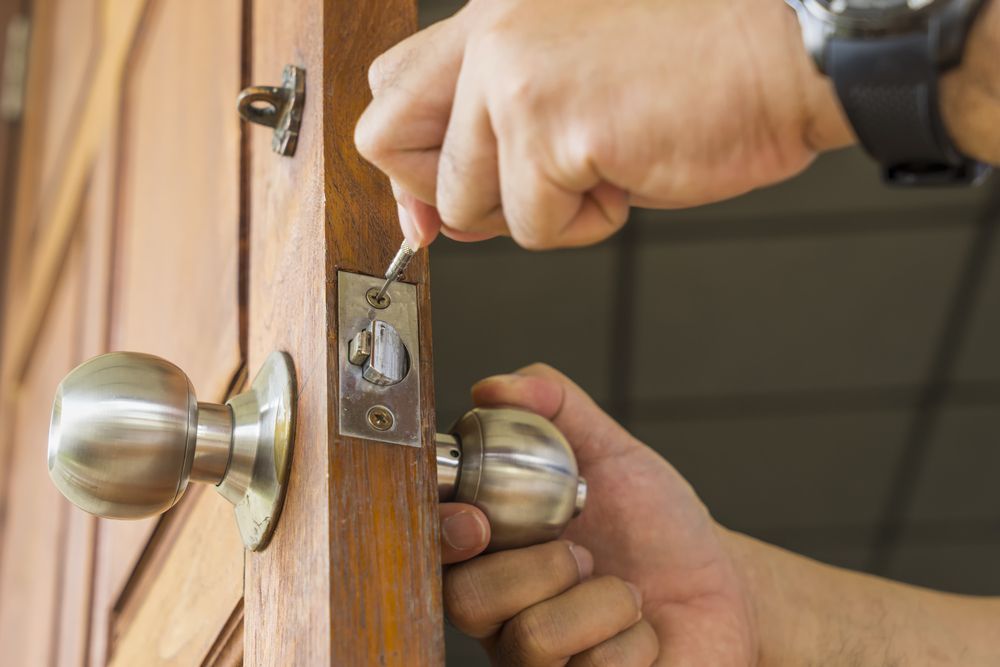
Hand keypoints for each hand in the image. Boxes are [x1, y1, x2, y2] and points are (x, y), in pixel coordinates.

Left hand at [356, 0, 851, 249]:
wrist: (787, 53)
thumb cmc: (698, 65)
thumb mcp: (573, 75)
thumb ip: (497, 127)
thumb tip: (440, 212)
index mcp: (495, 15)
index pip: (392, 86)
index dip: (408, 158)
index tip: (433, 200)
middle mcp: (491, 35)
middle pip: (388, 141)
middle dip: (445, 194)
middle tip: (517, 191)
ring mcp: (515, 78)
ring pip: (466, 202)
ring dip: (537, 210)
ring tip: (605, 164)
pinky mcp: (552, 128)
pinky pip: (531, 227)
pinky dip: (584, 224)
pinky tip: (630, 171)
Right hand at [437, 364, 756, 664]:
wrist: (724, 587)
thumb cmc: (657, 526)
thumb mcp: (612, 453)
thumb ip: (556, 407)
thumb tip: (493, 387)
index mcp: (495, 556)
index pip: (434, 550)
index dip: (444, 535)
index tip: (478, 519)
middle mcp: (503, 617)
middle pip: (468, 601)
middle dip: (542, 566)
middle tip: (585, 554)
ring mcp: (539, 666)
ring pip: (532, 639)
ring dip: (601, 602)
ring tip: (625, 593)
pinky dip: (634, 641)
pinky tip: (643, 634)